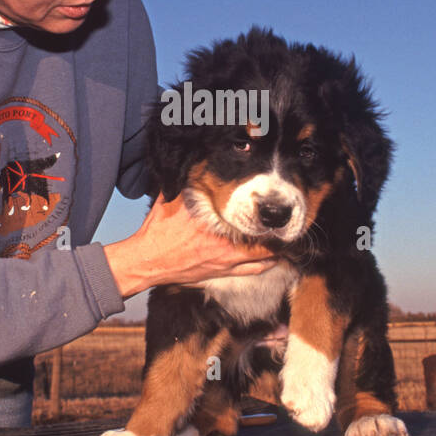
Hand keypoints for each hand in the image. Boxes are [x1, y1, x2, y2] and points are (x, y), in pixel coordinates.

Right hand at [103, 195, 278, 298]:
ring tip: (287, 238)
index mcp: (213, 224)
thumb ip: (185, 184)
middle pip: (263, 238)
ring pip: (263, 257)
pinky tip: (275, 258)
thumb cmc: (157, 231)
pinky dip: (267, 264)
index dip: (265, 211)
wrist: (147, 262)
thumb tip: (191, 161)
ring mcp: (226, 262)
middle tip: (289, 220)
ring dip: (276, 247)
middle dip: (277, 229)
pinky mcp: (222, 273)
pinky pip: (253, 271)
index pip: (247, 216)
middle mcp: (225, 245)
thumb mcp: (170, 200)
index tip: (276, 202)